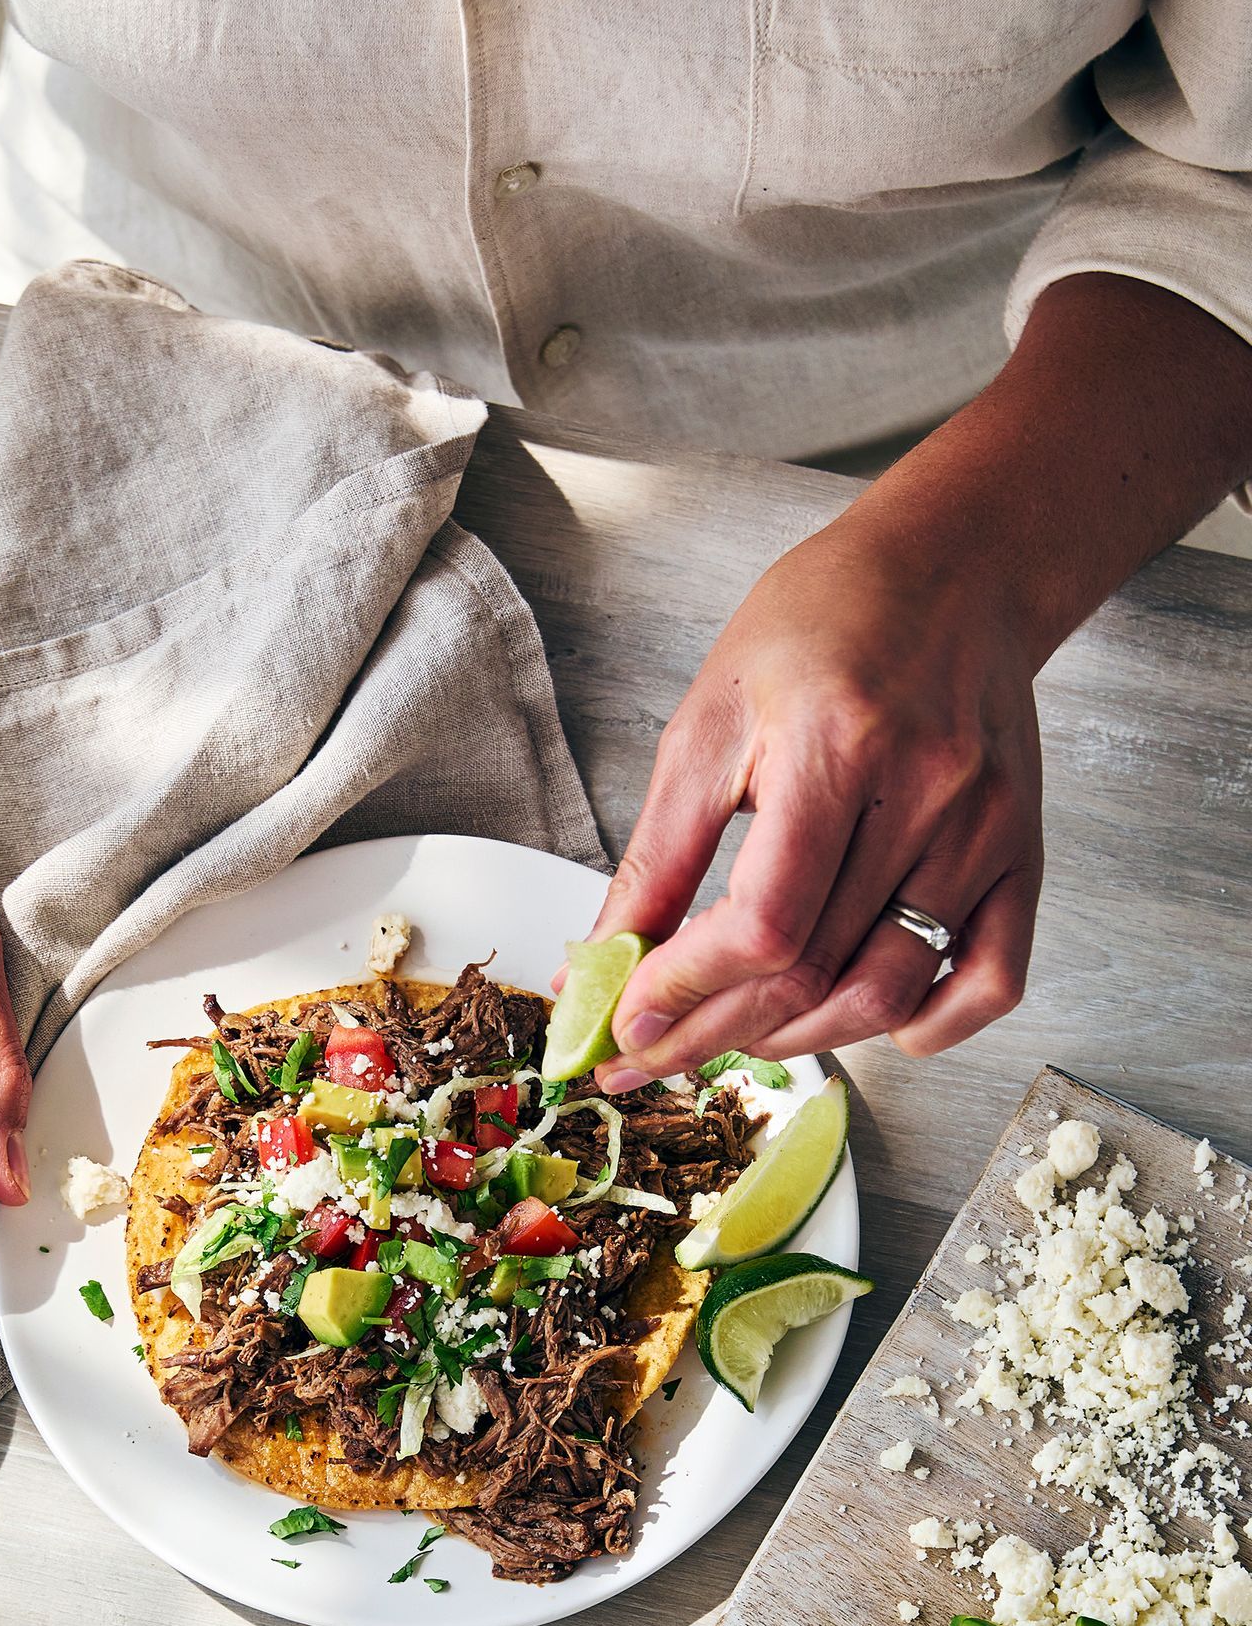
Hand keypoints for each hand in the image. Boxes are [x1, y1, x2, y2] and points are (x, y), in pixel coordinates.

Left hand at [579, 507, 1043, 1089]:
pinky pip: (989, 980)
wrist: (952, 569)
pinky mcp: (1022, 852)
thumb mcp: (711, 719)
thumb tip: (602, 959)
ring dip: (800, 1039)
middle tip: (651, 1055)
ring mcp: (986, 831)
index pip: (764, 926)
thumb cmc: (823, 625)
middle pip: (815, 974)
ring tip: (735, 1036)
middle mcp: (926, 796)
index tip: (630, 1022)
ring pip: (890, 994)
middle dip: (715, 1033)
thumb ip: (660, 852)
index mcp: (836, 749)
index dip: (687, 991)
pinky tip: (863, 1023)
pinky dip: (926, 1025)